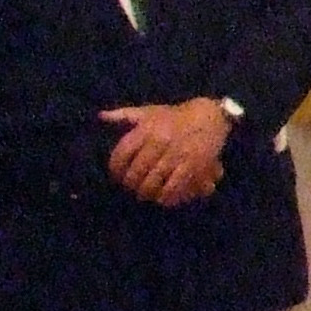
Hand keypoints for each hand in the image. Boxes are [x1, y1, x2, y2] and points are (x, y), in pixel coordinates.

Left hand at [102, 98, 231, 206]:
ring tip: (145, 195)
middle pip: (137, 171)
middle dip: (131, 184)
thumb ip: (124, 114)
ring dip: (147, 192)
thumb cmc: (176, 115)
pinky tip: (163, 198)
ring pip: (154, 181)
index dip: (116, 169)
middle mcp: (160, 141)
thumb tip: (100, 116)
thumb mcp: (150, 111)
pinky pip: (175, 185)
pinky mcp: (194, 164)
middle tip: (131, 189)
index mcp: (146, 129)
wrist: (210, 115)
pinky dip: (167, 196)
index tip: (117, 176)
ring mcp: (177, 154)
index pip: (122, 154)